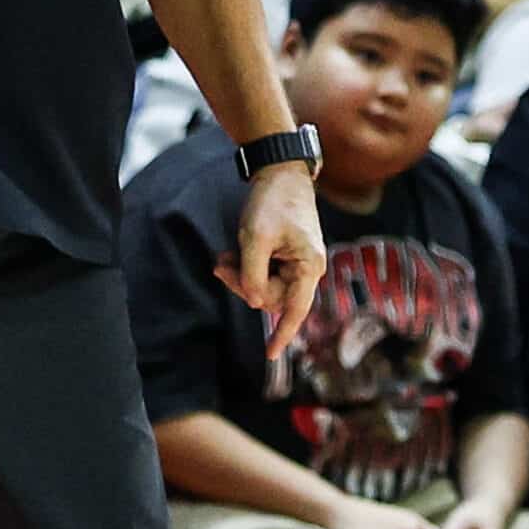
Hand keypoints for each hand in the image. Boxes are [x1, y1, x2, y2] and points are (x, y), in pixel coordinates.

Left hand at [212, 163, 324, 358]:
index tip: (269, 356)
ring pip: (265, 285)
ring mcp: (298, 262)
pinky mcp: (287, 255)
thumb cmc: (272, 202)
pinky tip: (230, 254)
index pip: (295, 311)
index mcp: (309, 266)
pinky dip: (246, 266)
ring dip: (241, 275)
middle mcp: (308, 268)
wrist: (279, 172)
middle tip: (220, 265)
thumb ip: (253, 275)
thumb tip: (256, 304)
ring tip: (223, 257)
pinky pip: (265, 272)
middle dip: (244, 286)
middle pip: (272, 297)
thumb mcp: (256, 238)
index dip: (282, 335)